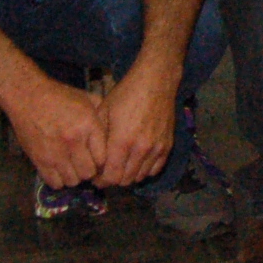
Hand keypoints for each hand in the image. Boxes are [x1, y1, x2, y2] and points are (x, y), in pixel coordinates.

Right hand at [5, 74, 109, 189]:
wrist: (28, 96)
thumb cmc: (60, 96)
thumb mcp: (87, 99)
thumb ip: (102, 115)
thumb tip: (116, 131)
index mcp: (88, 126)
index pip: (104, 158)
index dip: (103, 161)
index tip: (99, 157)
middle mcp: (73, 142)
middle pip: (89, 173)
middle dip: (90, 170)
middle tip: (86, 163)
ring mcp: (55, 153)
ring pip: (73, 180)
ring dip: (75, 176)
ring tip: (73, 166)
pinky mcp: (39, 160)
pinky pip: (55, 183)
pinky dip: (59, 179)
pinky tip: (60, 169)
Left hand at [95, 65, 180, 187]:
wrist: (155, 82)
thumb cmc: (125, 94)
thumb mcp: (103, 113)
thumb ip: (98, 140)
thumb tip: (94, 161)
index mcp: (122, 142)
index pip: (111, 177)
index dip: (101, 181)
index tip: (95, 176)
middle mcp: (141, 149)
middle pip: (125, 180)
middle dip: (113, 179)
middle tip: (107, 171)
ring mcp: (157, 149)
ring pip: (140, 177)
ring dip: (129, 175)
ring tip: (121, 165)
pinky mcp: (168, 145)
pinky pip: (155, 169)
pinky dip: (144, 170)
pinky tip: (137, 161)